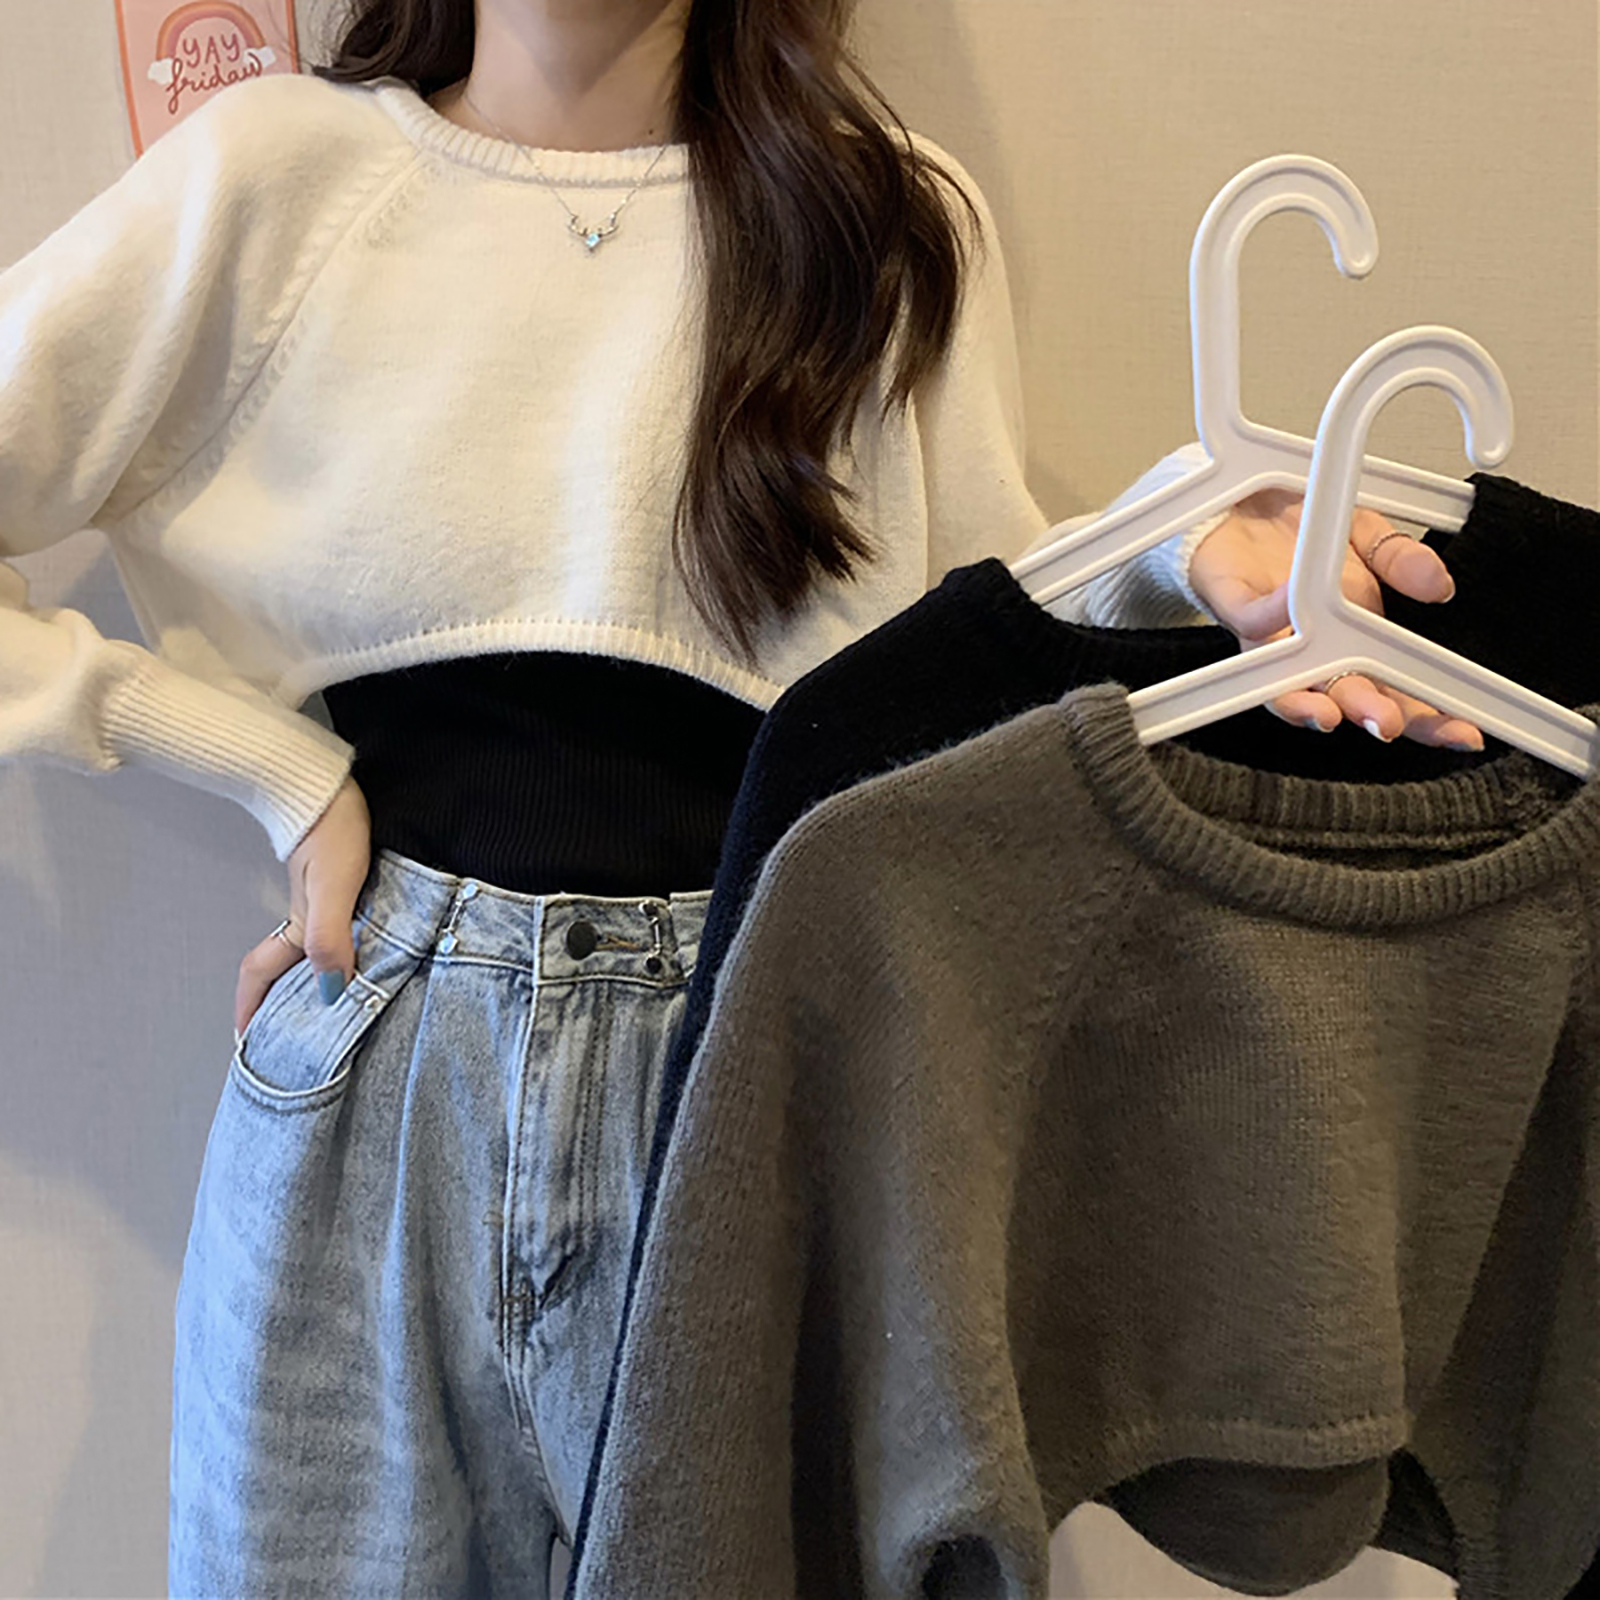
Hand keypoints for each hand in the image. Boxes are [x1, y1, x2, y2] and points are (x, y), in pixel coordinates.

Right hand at [234, 775, 372, 1037]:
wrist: (333, 785)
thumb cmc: (333, 830)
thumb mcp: (334, 887)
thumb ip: (329, 937)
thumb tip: (330, 992)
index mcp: (296, 925)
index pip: (261, 975)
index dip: (251, 1010)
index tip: (247, 1045)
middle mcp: (304, 919)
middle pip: (280, 970)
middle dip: (275, 1006)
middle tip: (285, 1041)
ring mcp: (321, 902)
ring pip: (308, 953)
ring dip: (308, 981)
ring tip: (324, 1013)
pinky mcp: (342, 885)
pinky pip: (333, 932)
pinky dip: (337, 954)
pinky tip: (358, 960)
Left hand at [1188, 488, 1483, 749]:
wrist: (1241, 498)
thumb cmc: (1298, 530)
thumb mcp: (1365, 534)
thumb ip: (1400, 558)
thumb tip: (1440, 587)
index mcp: (1352, 636)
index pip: (1394, 690)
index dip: (1428, 716)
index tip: (1463, 732)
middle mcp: (1310, 647)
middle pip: (1342, 698)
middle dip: (1370, 716)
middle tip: (1393, 725)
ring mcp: (1267, 633)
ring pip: (1282, 684)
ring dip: (1306, 702)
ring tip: (1331, 715)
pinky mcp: (1230, 602)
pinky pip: (1247, 619)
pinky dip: (1268, 617)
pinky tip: (1291, 612)